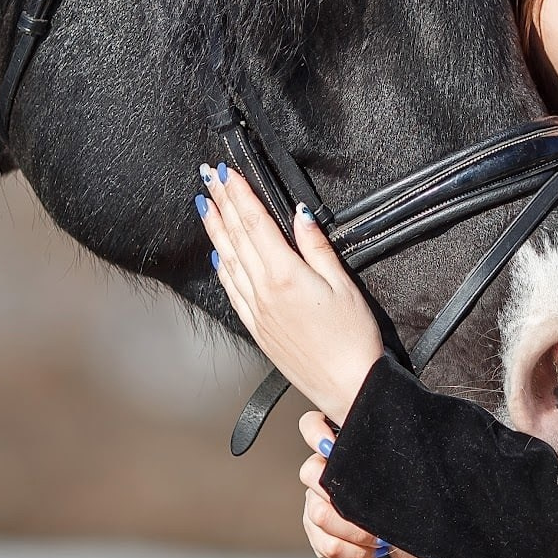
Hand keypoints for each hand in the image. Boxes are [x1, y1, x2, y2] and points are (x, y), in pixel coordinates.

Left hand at [194, 161, 384, 422]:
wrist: (347, 385)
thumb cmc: (352, 338)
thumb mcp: (343, 285)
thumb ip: (317, 248)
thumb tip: (300, 215)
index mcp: (285, 275)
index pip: (255, 224)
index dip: (240, 195)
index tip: (228, 173)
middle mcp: (263, 292)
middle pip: (236, 238)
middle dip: (222, 204)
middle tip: (208, 179)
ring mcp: (257, 311)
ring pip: (228, 261)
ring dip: (215, 231)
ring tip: (205, 206)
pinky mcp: (257, 328)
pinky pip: (232, 290)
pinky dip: (222, 268)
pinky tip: (217, 255)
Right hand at [296, 409, 433, 557]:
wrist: (413, 549)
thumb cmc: (411, 510)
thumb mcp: (408, 478)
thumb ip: (397, 457)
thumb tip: (402, 447)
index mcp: (342, 454)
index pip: (312, 426)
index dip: (315, 432)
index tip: (331, 446)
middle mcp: (324, 477)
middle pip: (310, 474)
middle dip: (344, 499)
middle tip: (371, 512)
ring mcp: (317, 507)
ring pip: (319, 514)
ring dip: (353, 531)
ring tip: (378, 538)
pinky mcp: (319, 537)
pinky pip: (324, 544)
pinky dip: (351, 552)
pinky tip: (370, 551)